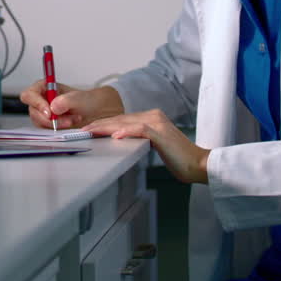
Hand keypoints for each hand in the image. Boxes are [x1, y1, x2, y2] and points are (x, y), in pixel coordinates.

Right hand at [20, 82, 122, 129]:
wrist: (93, 111)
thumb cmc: (86, 100)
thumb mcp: (79, 97)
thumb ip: (66, 100)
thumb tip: (53, 106)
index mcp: (44, 87)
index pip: (29, 95)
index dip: (36, 103)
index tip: (49, 112)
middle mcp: (41, 99)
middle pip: (33, 111)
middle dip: (50, 118)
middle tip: (65, 119)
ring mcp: (43, 112)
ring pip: (40, 121)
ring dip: (57, 123)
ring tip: (73, 119)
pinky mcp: (47, 123)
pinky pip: (47, 128)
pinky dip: (59, 127)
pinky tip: (71, 122)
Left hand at [84, 110, 210, 184]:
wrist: (198, 164)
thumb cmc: (178, 159)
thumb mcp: (154, 146)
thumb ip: (140, 140)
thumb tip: (120, 141)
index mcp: (152, 117)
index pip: (122, 119)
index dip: (104, 124)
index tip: (89, 129)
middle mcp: (154, 116)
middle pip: (120, 119)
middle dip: (100, 124)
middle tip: (83, 130)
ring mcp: (157, 122)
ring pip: (126, 122)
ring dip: (106, 127)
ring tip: (91, 131)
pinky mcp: (161, 132)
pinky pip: (140, 130)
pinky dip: (126, 132)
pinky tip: (114, 137)